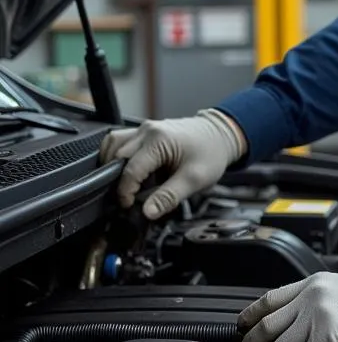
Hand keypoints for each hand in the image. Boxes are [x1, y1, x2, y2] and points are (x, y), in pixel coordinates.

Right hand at [99, 110, 246, 219]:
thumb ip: (169, 197)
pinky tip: (129, 170)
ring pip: (113, 146)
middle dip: (117, 180)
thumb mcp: (194, 180)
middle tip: (128, 197)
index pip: (130, 170)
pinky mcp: (144, 131)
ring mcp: (144, 129)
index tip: (129, 205)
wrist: (221, 135)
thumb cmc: (211, 153)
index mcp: (158, 141)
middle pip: (116, 157)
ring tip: (127, 183)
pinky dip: (118, 156)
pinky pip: (120, 141)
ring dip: (113, 166)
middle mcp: (147, 131)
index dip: (126, 192)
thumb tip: (147, 212)